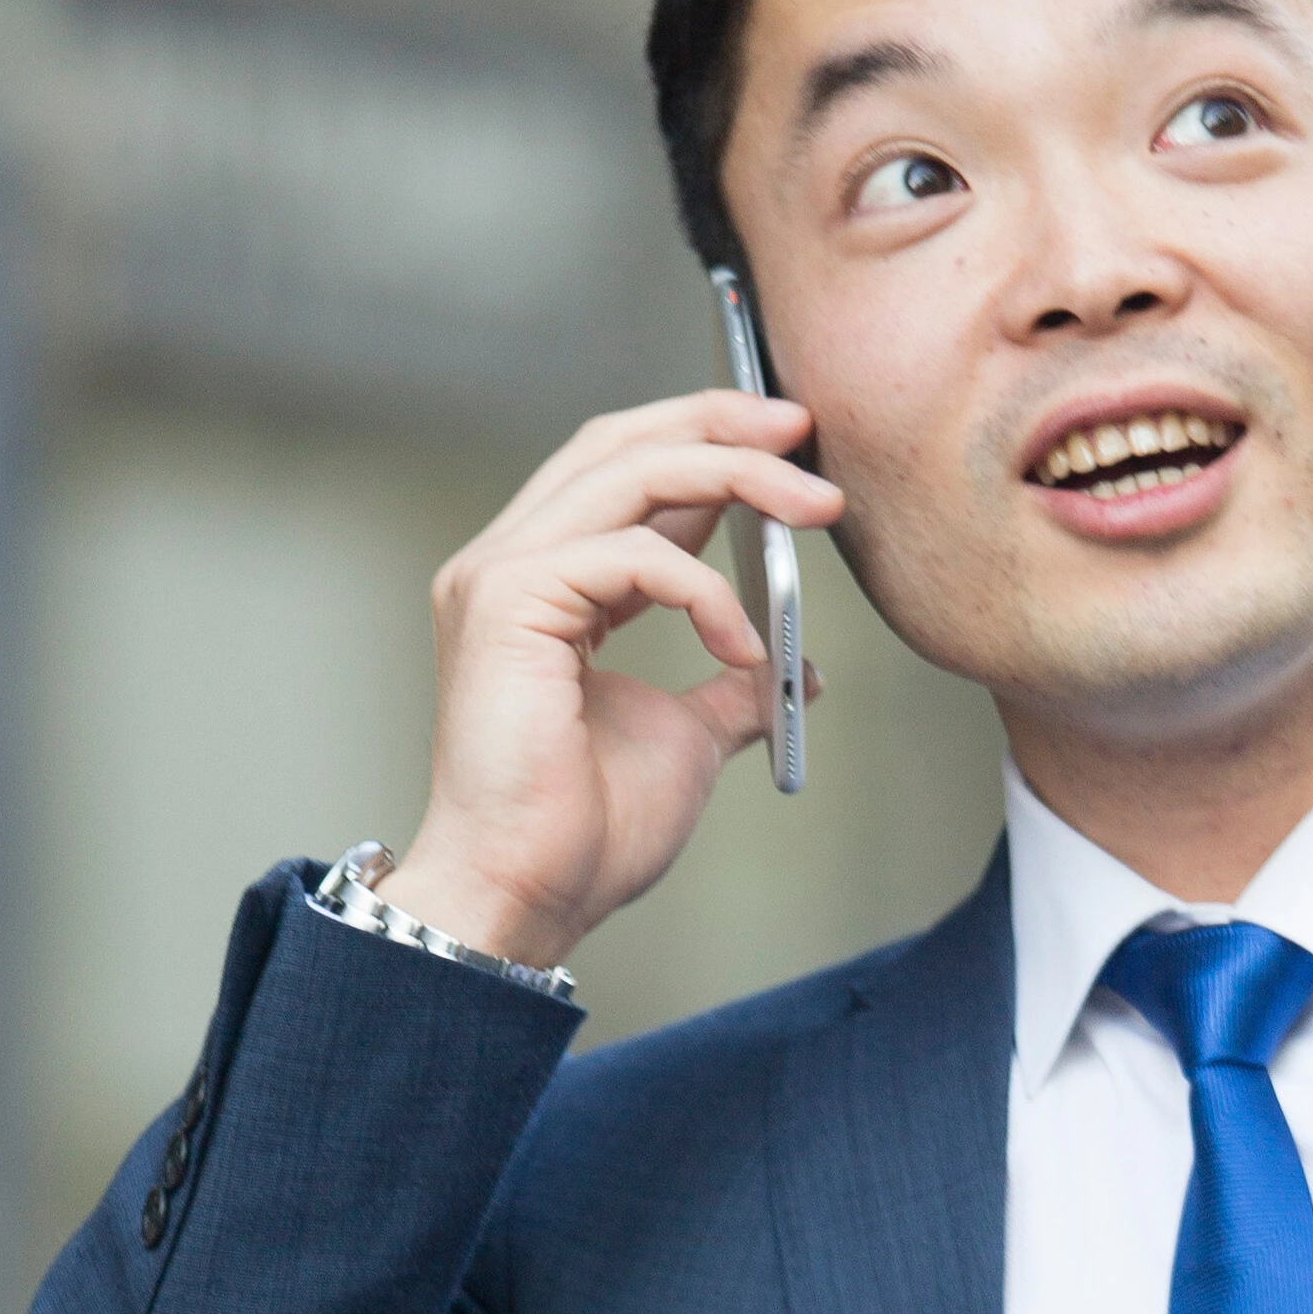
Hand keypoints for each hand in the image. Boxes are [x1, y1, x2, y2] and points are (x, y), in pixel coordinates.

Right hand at [381, 391, 844, 968]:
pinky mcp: (505, 603)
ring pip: (627, 473)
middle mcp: (510, 562)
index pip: (623, 468)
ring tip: (813, 508)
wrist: (531, 890)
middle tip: (804, 430)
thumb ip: (730, 688)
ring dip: (735, 477)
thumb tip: (795, 670)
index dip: (707, 437)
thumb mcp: (687, 738)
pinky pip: (628, 555)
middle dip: (720, 423)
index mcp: (544, 582)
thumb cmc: (585, 827)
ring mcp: (498, 576)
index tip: (792, 441)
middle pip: (619, 443)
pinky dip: (702, 590)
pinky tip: (743, 645)